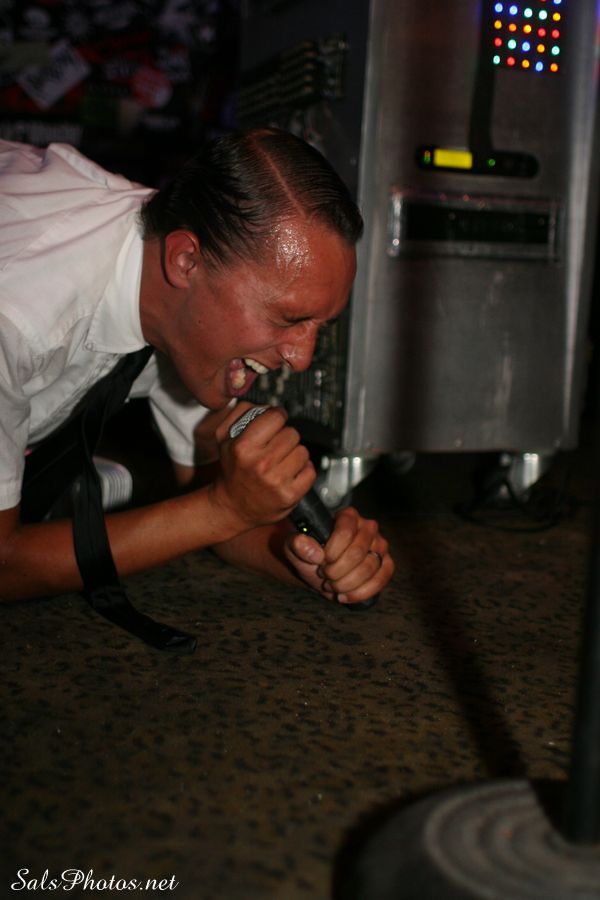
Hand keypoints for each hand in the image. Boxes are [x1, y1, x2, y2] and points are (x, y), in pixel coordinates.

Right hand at [211, 403, 316, 532]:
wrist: (233, 506)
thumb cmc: (232, 469)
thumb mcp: (223, 437)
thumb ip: (241, 412)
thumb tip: (267, 406)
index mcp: (243, 447)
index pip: (276, 416)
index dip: (277, 416)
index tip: (275, 422)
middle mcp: (260, 464)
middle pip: (292, 433)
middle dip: (285, 437)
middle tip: (275, 446)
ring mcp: (276, 481)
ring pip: (303, 451)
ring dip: (295, 454)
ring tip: (281, 461)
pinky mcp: (289, 495)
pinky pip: (310, 471)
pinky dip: (303, 470)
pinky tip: (289, 473)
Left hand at [283, 505, 393, 603]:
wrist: (318, 570)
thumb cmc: (309, 554)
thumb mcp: (295, 547)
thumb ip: (298, 544)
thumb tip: (315, 553)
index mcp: (348, 516)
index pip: (346, 531)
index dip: (332, 551)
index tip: (321, 561)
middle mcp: (368, 527)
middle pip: (357, 552)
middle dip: (338, 570)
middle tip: (325, 575)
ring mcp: (380, 545)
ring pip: (370, 567)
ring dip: (347, 583)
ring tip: (333, 585)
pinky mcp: (386, 564)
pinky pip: (382, 578)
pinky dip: (362, 592)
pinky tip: (345, 595)